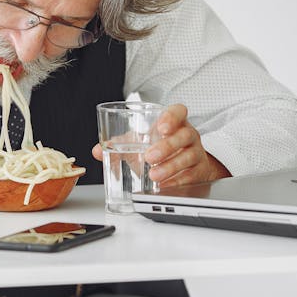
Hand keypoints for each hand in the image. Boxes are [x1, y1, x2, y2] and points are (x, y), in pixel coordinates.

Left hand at [92, 103, 229, 185]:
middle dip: (167, 146)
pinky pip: (192, 175)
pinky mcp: (199, 170)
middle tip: (149, 157)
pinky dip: (179, 181)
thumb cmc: (160, 147)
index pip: (179, 111)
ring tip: (154, 175)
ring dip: (171, 166)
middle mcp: (188, 135)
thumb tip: (97, 150)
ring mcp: (196, 152)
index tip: (160, 127)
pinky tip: (166, 185)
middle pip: (184, 135)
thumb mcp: (140, 141)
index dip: (171, 117)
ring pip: (189, 156)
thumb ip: (119, 143)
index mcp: (174, 122)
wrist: (185, 164)